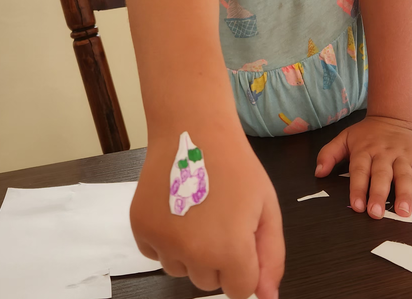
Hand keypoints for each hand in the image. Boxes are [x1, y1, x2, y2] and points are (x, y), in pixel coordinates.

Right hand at [131, 131, 283, 298]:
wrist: (194, 130)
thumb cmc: (236, 167)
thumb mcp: (266, 209)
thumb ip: (271, 258)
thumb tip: (266, 298)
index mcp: (229, 250)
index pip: (239, 289)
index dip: (245, 264)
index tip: (242, 236)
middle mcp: (192, 253)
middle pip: (208, 282)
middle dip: (217, 259)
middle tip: (220, 217)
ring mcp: (162, 242)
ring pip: (180, 270)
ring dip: (190, 252)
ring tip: (198, 210)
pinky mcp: (140, 229)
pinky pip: (156, 254)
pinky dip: (166, 240)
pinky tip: (177, 208)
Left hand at [314, 116, 411, 218]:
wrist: (393, 116)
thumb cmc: (367, 133)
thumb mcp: (344, 138)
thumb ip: (329, 154)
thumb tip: (318, 172)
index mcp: (365, 150)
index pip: (360, 170)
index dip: (358, 188)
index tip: (357, 205)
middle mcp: (384, 154)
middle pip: (381, 175)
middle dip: (379, 194)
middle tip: (377, 213)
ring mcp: (404, 156)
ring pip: (404, 176)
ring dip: (405, 193)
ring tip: (404, 211)